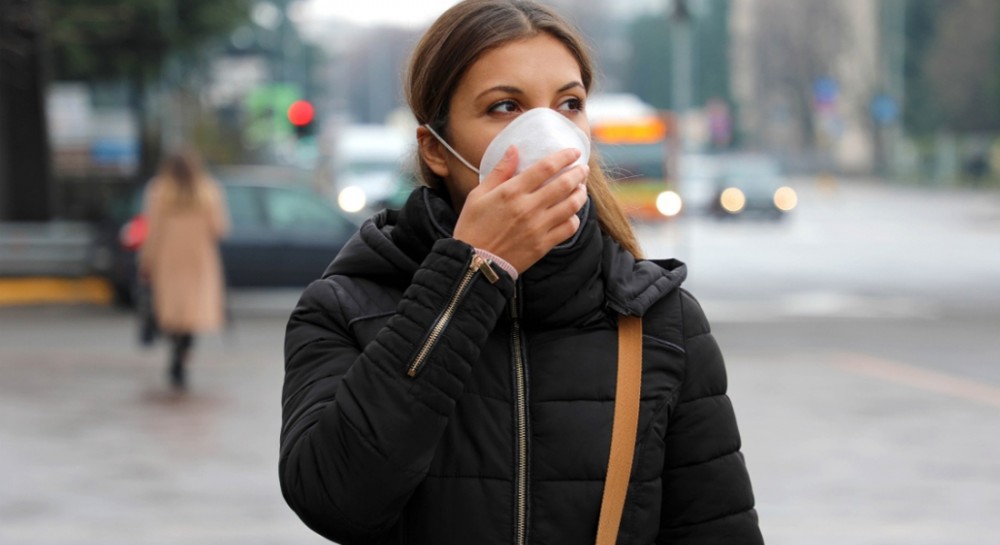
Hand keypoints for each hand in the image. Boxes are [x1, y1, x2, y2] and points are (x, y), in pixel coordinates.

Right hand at [453, 145, 588, 273]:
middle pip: (564, 184)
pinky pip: (568, 228)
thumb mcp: (478, 195)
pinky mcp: (543, 245)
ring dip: (581, 194)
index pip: (546, 167)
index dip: (564, 157)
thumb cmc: (472, 227)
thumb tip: (514, 148)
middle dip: (578, 173)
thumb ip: (500, 171)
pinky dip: (574, 218)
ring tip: (581, 188)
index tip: (574, 152)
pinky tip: (571, 214)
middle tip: (583, 169)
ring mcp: (538, 227)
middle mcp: (528, 208)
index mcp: (511, 192)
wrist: (473, 263)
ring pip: (571, 206)